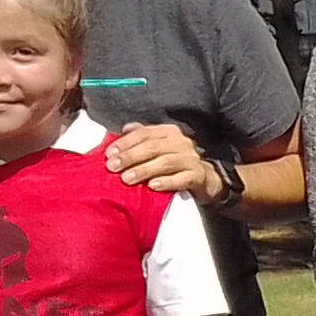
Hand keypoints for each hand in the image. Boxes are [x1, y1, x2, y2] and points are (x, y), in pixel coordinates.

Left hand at [99, 121, 219, 201]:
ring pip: (165, 162)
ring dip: (144, 170)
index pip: (144, 133)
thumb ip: (142, 137)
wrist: (207, 179)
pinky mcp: (199, 175)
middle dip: (130, 157)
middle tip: (113, 167)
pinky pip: (182, 178)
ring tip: (127, 179)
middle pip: (153, 147)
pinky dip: (166, 182)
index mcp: (169, 132)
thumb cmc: (177, 163)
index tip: (109, 154)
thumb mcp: (160, 147)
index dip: (125, 143)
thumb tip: (124, 129)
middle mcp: (181, 142)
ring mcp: (191, 159)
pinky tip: (152, 186)